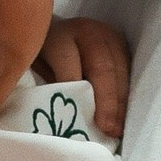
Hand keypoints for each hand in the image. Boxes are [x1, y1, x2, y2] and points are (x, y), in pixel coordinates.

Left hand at [34, 16, 128, 138]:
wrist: (54, 33)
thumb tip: (53, 117)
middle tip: (108, 129)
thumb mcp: (32, 67)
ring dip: (119, 102)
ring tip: (117, 128)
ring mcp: (108, 37)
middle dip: (106, 100)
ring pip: (119, 70)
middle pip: (101, 66)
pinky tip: (122, 117)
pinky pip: (128, 72)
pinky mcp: (122, 46)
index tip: (77, 116)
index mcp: (59, 36)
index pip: (68, 61)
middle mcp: (86, 32)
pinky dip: (125, 96)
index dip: (73, 88)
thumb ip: (42, 85)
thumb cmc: (40, 57)